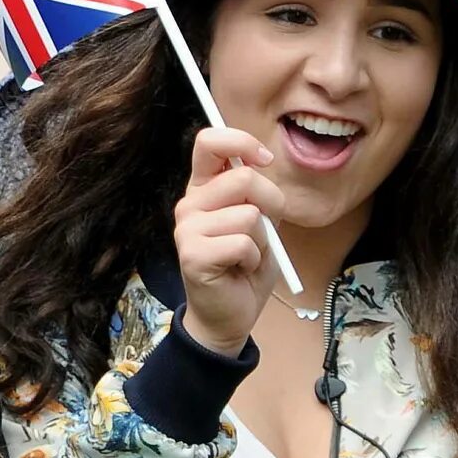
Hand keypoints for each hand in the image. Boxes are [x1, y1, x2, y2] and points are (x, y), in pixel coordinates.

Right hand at [171, 128, 282, 357]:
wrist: (228, 316)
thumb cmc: (245, 266)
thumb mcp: (258, 221)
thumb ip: (255, 193)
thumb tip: (259, 164)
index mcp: (204, 188)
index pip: (209, 141)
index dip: (240, 141)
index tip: (264, 161)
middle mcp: (190, 204)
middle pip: (244, 178)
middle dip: (270, 205)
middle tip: (263, 233)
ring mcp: (186, 228)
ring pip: (249, 215)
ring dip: (261, 241)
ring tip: (246, 257)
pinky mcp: (192, 254)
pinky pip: (243, 243)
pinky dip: (254, 260)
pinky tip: (239, 271)